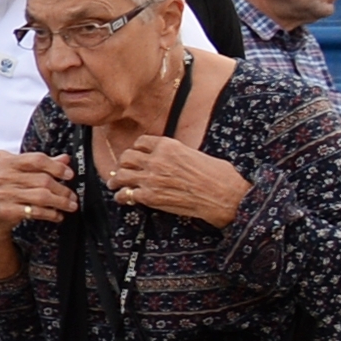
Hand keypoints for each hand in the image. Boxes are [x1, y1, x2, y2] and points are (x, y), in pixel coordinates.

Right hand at [0, 149, 76, 232]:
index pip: (37, 160)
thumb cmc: (2, 190)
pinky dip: (51, 214)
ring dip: (61, 202)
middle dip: (63, 189)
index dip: (57, 167)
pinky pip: (36, 211)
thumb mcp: (16, 172)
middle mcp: (3, 177)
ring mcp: (4, 194)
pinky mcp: (7, 211)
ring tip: (69, 205)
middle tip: (72, 195)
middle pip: (43, 180)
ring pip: (43, 196)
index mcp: (5, 163)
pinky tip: (56, 214)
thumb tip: (64, 159)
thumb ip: (40, 165)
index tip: (69, 174)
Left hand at [103, 135, 254, 228]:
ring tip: (115, 183)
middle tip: (122, 170)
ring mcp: (151, 178)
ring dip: (116, 180)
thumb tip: (170, 159)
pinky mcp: (150, 196)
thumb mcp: (196, 154)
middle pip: (126, 156)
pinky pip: (126, 194)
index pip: (141, 142)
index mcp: (169, 146)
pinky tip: (124, 198)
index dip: (137, 149)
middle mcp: (156, 159)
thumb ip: (177, 154)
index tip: (136, 155)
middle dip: (123, 163)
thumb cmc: (219, 176)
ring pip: (121, 174)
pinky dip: (122, 197)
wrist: (225, 196)